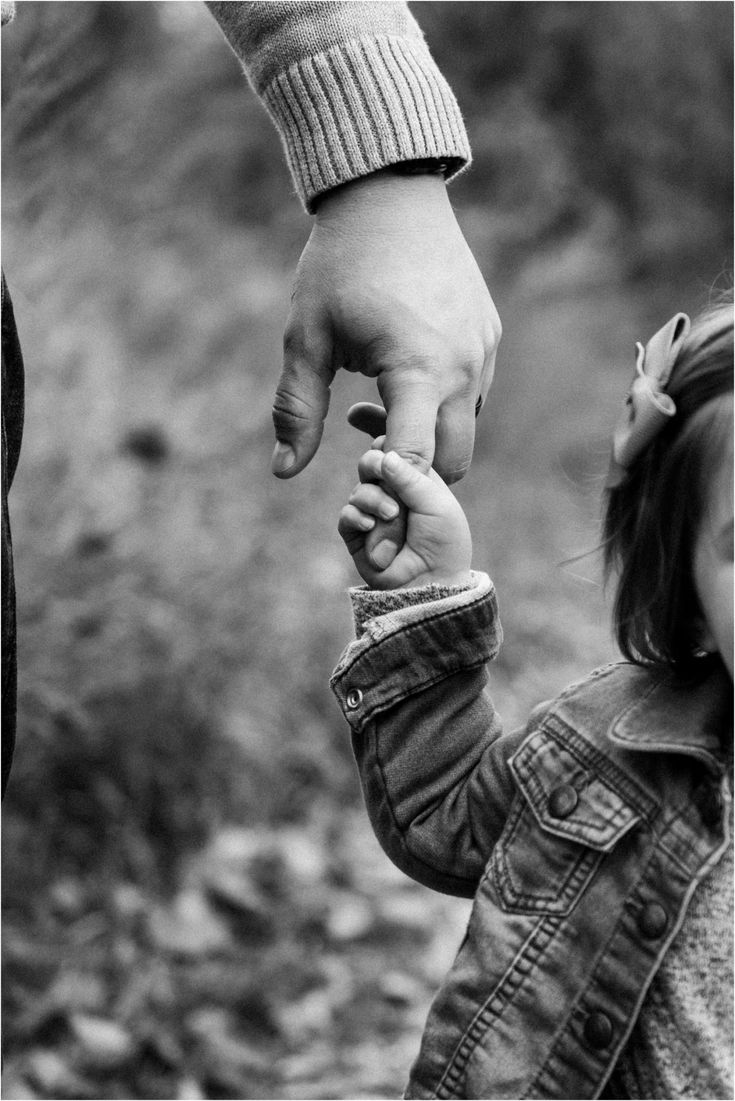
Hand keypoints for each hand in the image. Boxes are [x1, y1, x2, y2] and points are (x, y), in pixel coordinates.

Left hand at [272, 169, 499, 563]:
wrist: (388, 194)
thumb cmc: (338, 265)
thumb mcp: (307, 339)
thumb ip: (296, 410)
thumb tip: (282, 472)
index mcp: (418, 370)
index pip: (416, 461)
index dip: (388, 484)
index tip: (356, 480)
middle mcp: (463, 366)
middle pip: (454, 461)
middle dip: (413, 472)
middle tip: (361, 448)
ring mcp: (483, 350)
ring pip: (466, 429)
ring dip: (428, 438)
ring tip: (370, 405)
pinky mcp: (489, 335)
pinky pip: (474, 394)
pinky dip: (443, 407)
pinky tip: (400, 380)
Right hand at [338, 447, 471, 589]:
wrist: (431, 583)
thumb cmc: (443, 543)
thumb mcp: (435, 502)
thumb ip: (409, 475)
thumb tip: (384, 453)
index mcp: (415, 480)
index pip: (393, 450)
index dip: (384, 443)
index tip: (379, 438)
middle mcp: (392, 494)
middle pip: (369, 463)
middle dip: (373, 465)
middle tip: (382, 471)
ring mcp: (373, 514)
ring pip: (359, 491)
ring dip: (373, 500)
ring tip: (391, 515)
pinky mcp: (357, 535)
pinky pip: (347, 516)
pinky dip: (357, 517)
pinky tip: (371, 526)